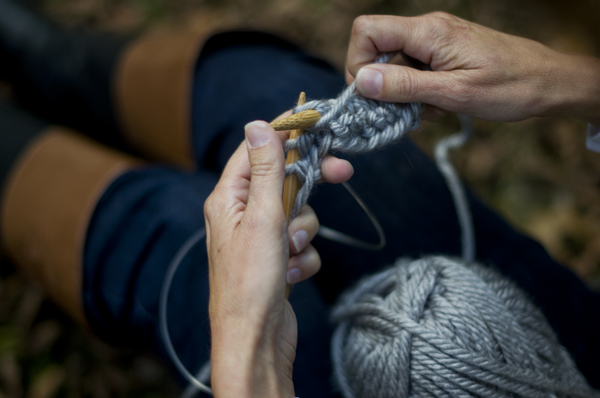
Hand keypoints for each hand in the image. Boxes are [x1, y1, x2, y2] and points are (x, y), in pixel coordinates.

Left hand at [205, 120, 352, 397]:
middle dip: (310, 185)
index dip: (286, 134)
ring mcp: (261, 239)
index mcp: (229, 198)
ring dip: (304, 232)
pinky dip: (304, 257)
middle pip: (284, 181)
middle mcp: (243, 214)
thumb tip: (258, 124)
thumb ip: (266, 170)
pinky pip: (302, 243)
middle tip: (343, 171)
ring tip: (291, 252)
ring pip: (299, 214)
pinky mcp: (277, 259)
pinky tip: (291, 275)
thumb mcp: (262, 217)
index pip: (257, 150)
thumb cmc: (250, 281)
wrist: (256, 340)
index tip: (316, 123)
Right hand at [346, 13, 599, 123]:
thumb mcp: (454, 93)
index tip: (371, 95)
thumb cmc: (510, 87)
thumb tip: (362, 81)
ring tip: (430, 110)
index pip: (367, 31)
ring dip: (401, 93)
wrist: (549, 82)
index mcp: (428, 32)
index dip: (358, 62)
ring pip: (394, 64)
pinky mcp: (443, 54)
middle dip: (381, 85)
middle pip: (376, 49)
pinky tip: (438, 105)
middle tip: (401, 110)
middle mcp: (427, 30)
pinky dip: (417, 92)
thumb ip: (404, 86)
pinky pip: (413, 70)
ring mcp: (435, 41)